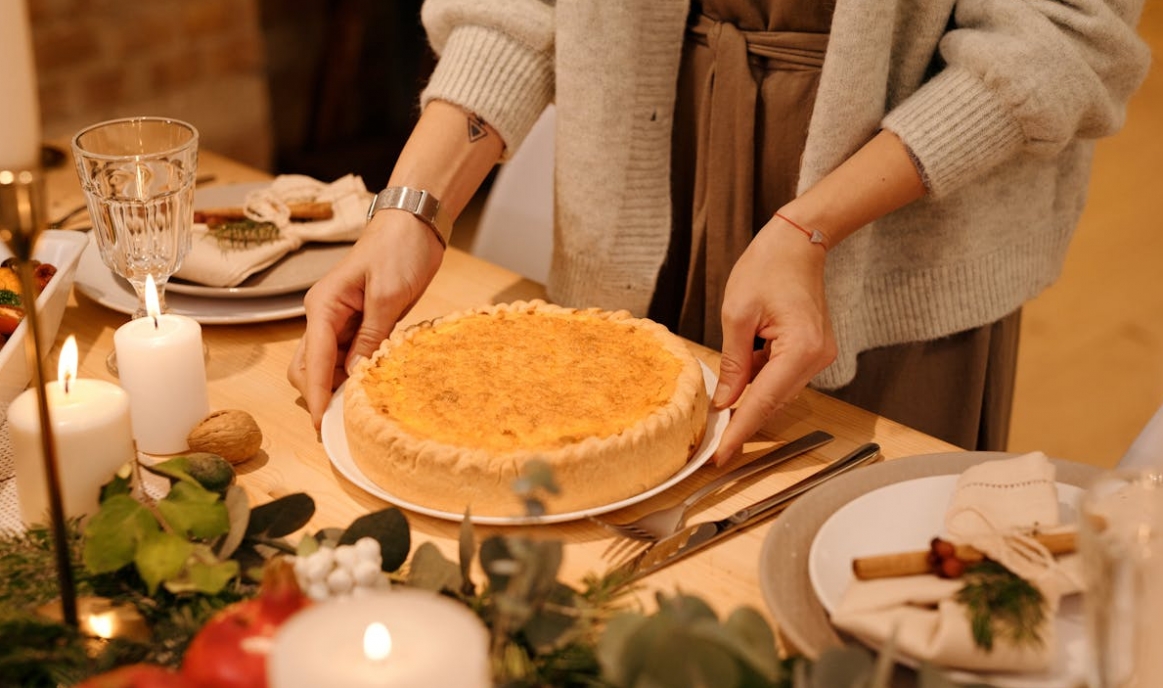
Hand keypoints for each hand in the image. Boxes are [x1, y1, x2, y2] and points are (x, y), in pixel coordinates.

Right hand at [287, 213, 444, 428]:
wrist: (414, 224)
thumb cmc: (399, 249)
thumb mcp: (388, 294)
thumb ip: (370, 336)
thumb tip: (353, 374)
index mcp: (323, 305)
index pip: (314, 360)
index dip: (316, 395)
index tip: (320, 425)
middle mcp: (324, 315)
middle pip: (309, 367)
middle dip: (319, 395)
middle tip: (341, 423)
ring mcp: (340, 320)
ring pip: (326, 364)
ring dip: (336, 387)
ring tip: (357, 410)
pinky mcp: (359, 323)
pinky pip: (348, 355)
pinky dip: (354, 373)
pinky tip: (369, 386)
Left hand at [710, 217, 836, 463]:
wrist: (798, 241)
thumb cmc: (768, 267)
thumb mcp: (738, 315)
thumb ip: (733, 363)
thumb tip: (726, 402)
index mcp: (800, 348)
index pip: (763, 401)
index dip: (740, 432)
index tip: (721, 457)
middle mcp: (816, 358)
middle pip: (772, 401)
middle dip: (741, 417)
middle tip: (711, 436)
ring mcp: (819, 356)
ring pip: (776, 390)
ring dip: (750, 394)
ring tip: (723, 389)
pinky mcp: (813, 351)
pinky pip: (781, 376)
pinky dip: (760, 378)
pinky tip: (744, 366)